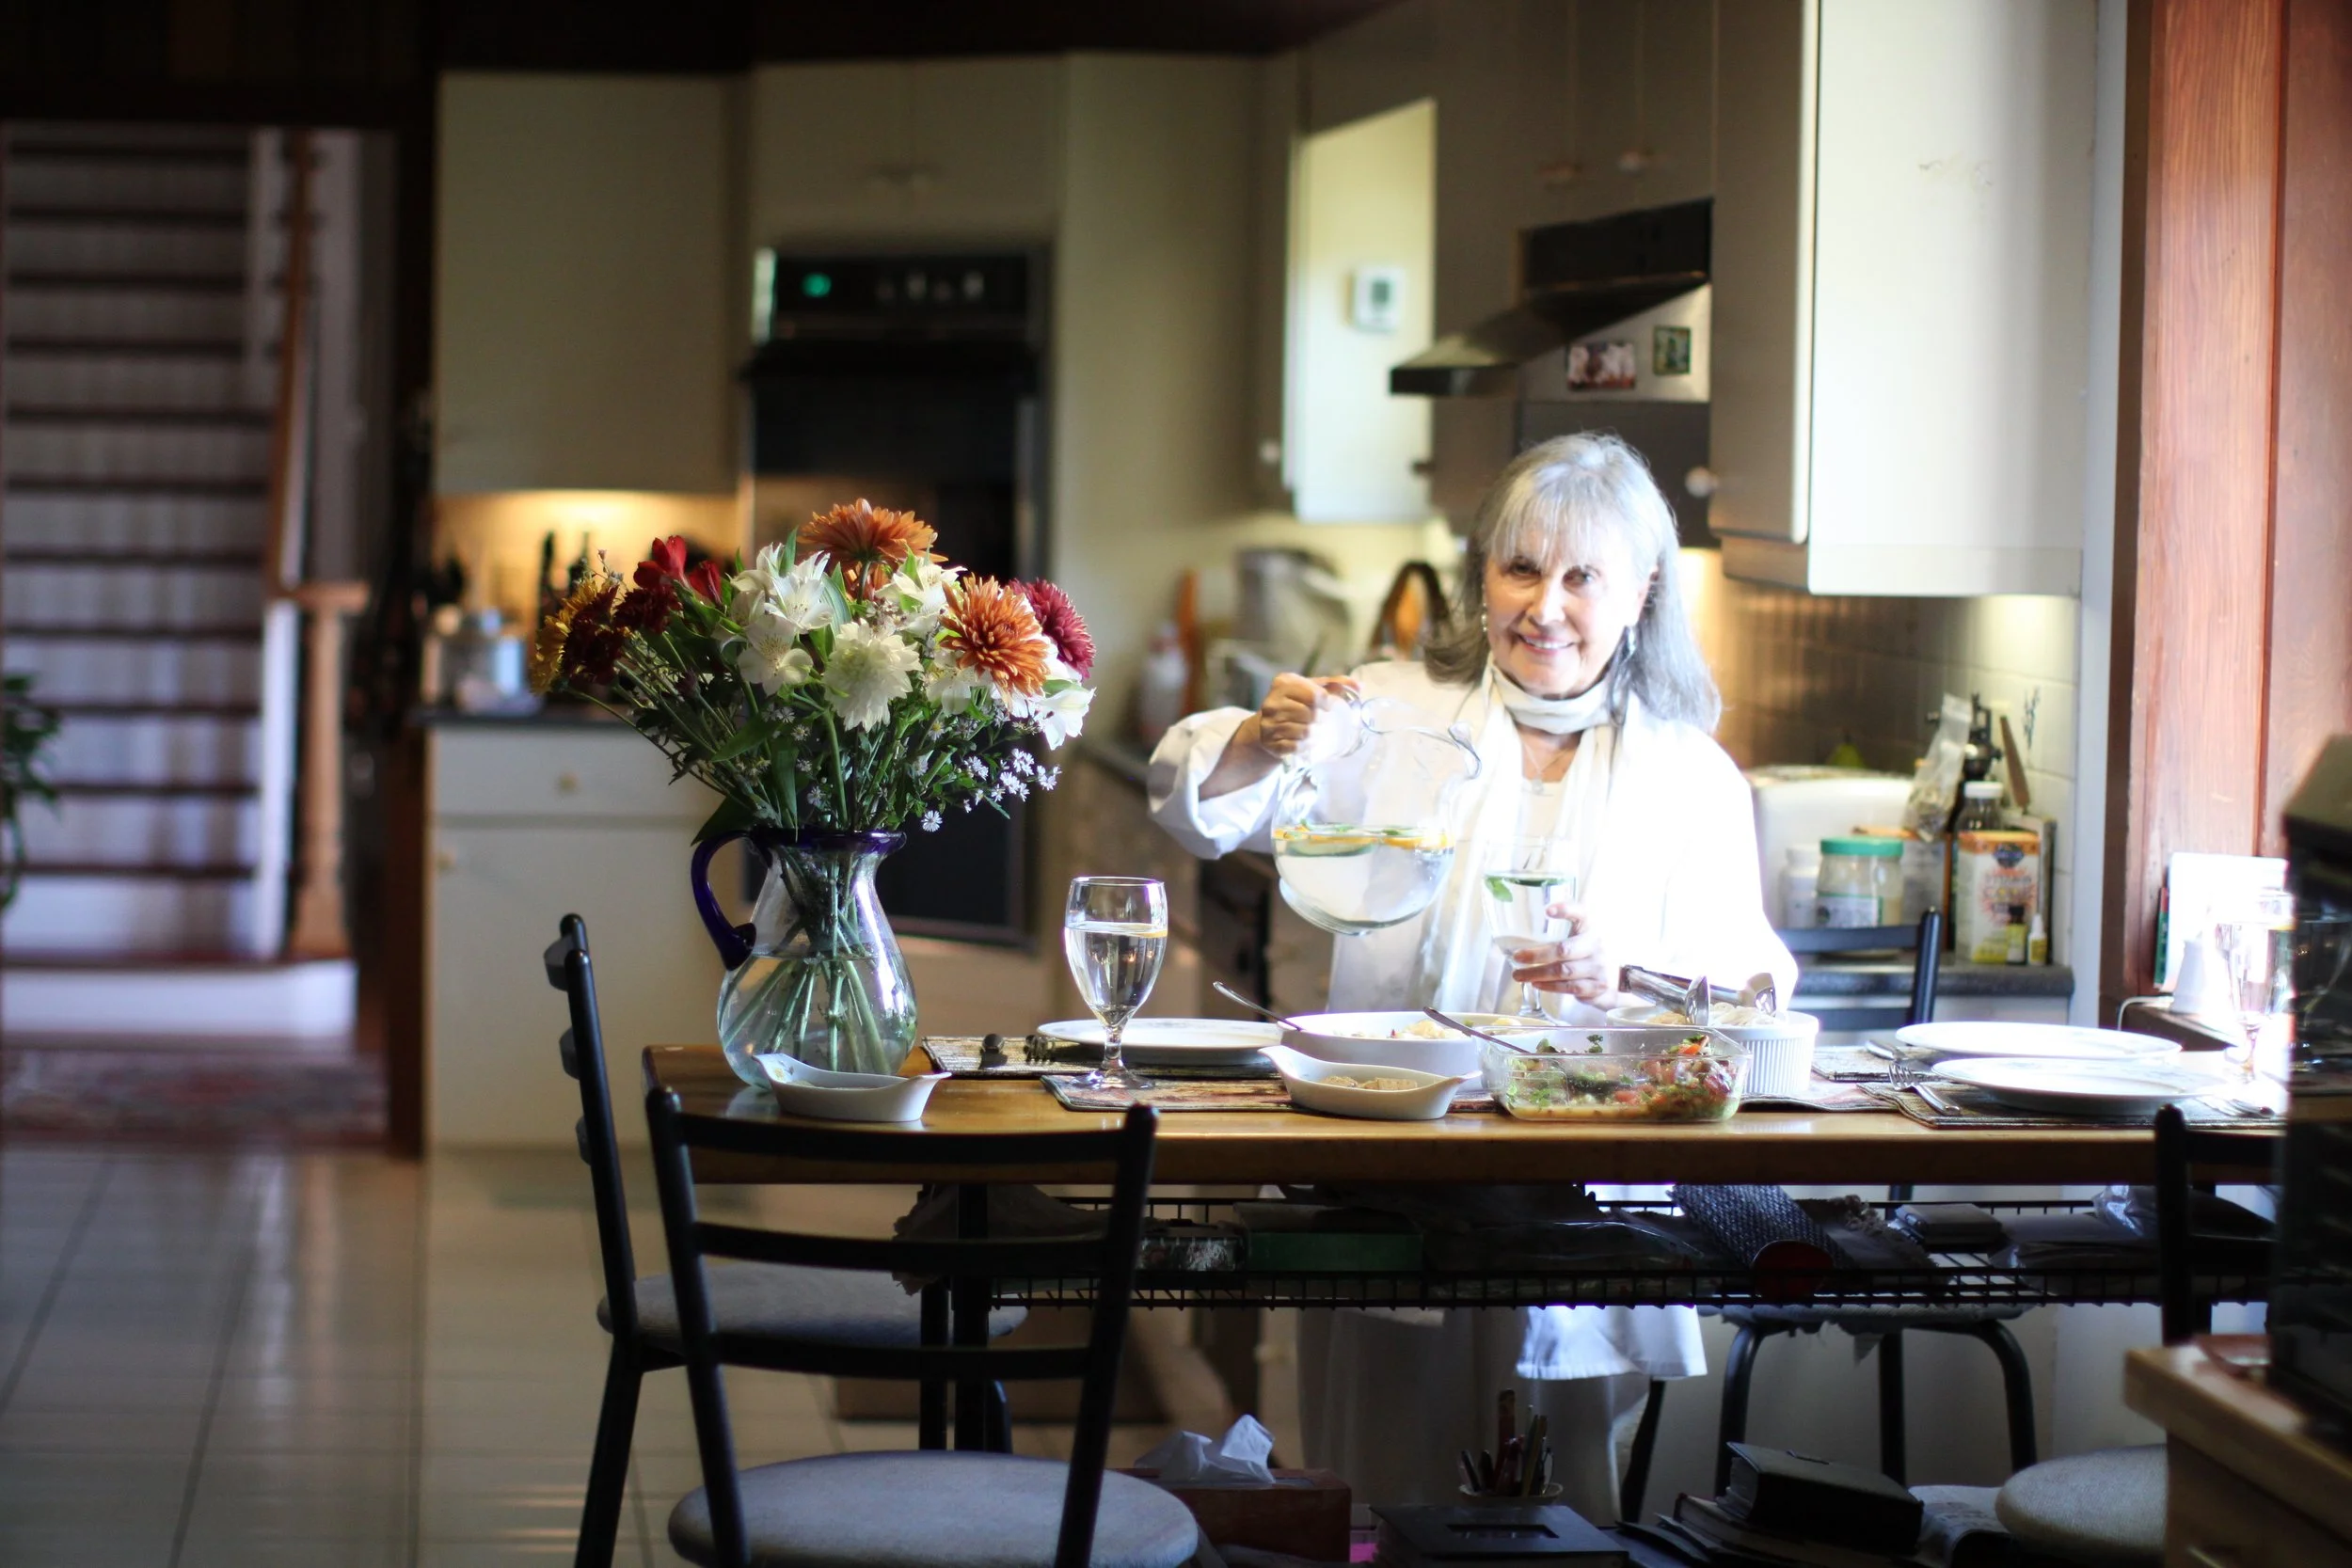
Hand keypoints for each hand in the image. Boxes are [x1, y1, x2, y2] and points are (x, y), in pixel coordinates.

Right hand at [1199, 673, 1359, 799]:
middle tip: (1324, 722)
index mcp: (1283, 683)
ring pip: (1304, 732)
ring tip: (1318, 732)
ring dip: (1317, 735)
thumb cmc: (1296, 703)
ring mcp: (1268, 724)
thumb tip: (1360, 686)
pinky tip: (1309, 743)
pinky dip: (1307, 747)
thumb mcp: (1312, 688)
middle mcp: (1272, 702)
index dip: (1329, 703)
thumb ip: (1336, 684)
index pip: (1315, 694)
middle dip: (1323, 720)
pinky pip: (1296, 747)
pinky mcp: (1270, 743)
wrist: (1267, 725)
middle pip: (1311, 714)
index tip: (1331, 707)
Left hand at [1510, 903, 1617, 1004]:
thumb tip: (1538, 917)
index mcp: (1591, 927)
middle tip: (1517, 957)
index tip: (1547, 911)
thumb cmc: (1591, 952)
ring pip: (1564, 971)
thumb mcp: (1582, 934)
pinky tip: (1537, 984)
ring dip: (1538, 973)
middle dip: (1537, 955)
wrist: (1619, 978)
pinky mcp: (1598, 987)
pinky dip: (1551, 987)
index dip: (1566, 909)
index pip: (1581, 913)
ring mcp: (1599, 967)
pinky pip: (1570, 988)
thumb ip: (1564, 924)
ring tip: (1519, 975)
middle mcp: (1597, 945)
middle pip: (1564, 950)